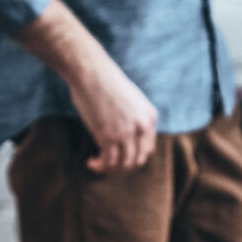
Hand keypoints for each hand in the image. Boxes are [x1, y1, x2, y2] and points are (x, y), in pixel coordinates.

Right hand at [69, 53, 158, 172]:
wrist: (91, 72)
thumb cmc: (105, 82)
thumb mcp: (130, 100)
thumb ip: (133, 118)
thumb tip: (123, 137)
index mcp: (150, 117)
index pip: (148, 148)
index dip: (133, 156)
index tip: (119, 156)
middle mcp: (142, 127)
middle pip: (137, 159)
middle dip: (122, 166)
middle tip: (108, 164)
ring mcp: (126, 133)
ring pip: (123, 164)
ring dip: (110, 169)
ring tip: (98, 164)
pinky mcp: (109, 136)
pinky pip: (108, 161)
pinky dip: (99, 166)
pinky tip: (91, 162)